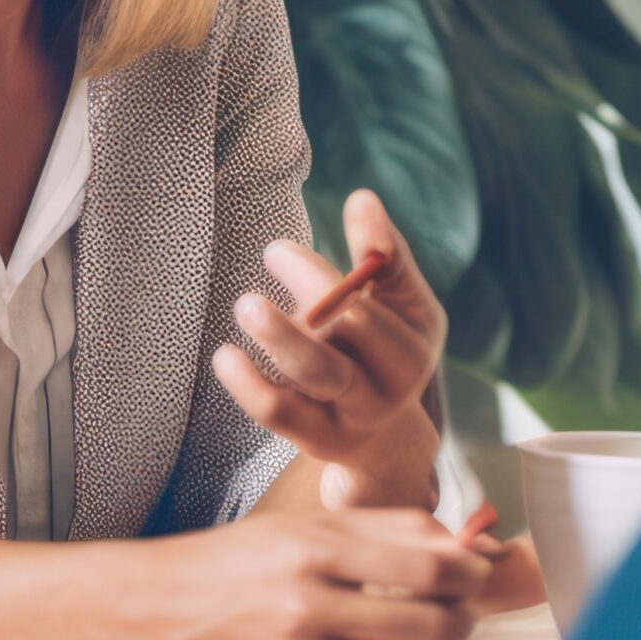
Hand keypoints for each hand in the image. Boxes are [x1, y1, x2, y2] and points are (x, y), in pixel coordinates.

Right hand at [108, 509, 489, 639]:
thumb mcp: (304, 526)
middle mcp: (309, 608)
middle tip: (452, 608)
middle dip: (460, 616)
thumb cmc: (233, 565)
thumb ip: (385, 530)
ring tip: (410, 636)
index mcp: (313, 551)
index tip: (473, 573)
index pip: (430, 569)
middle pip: (434, 624)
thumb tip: (458, 545)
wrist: (159, 615)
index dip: (469, 573)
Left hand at [215, 190, 448, 509]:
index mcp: (415, 341)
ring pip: (316, 371)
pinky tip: (225, 356)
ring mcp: (354, 413)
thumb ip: (384, 258)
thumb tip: (362, 198)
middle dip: (310, 283)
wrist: (383, 442)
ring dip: (280, 332)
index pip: (384, 288)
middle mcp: (392, 381)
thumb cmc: (384, 353)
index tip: (323, 220)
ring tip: (248, 304)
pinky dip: (249, 384)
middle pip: (350, 325)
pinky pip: (278, 411)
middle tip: (275, 250)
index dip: (358, 250)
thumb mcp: (399, 309)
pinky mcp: (315, 438)